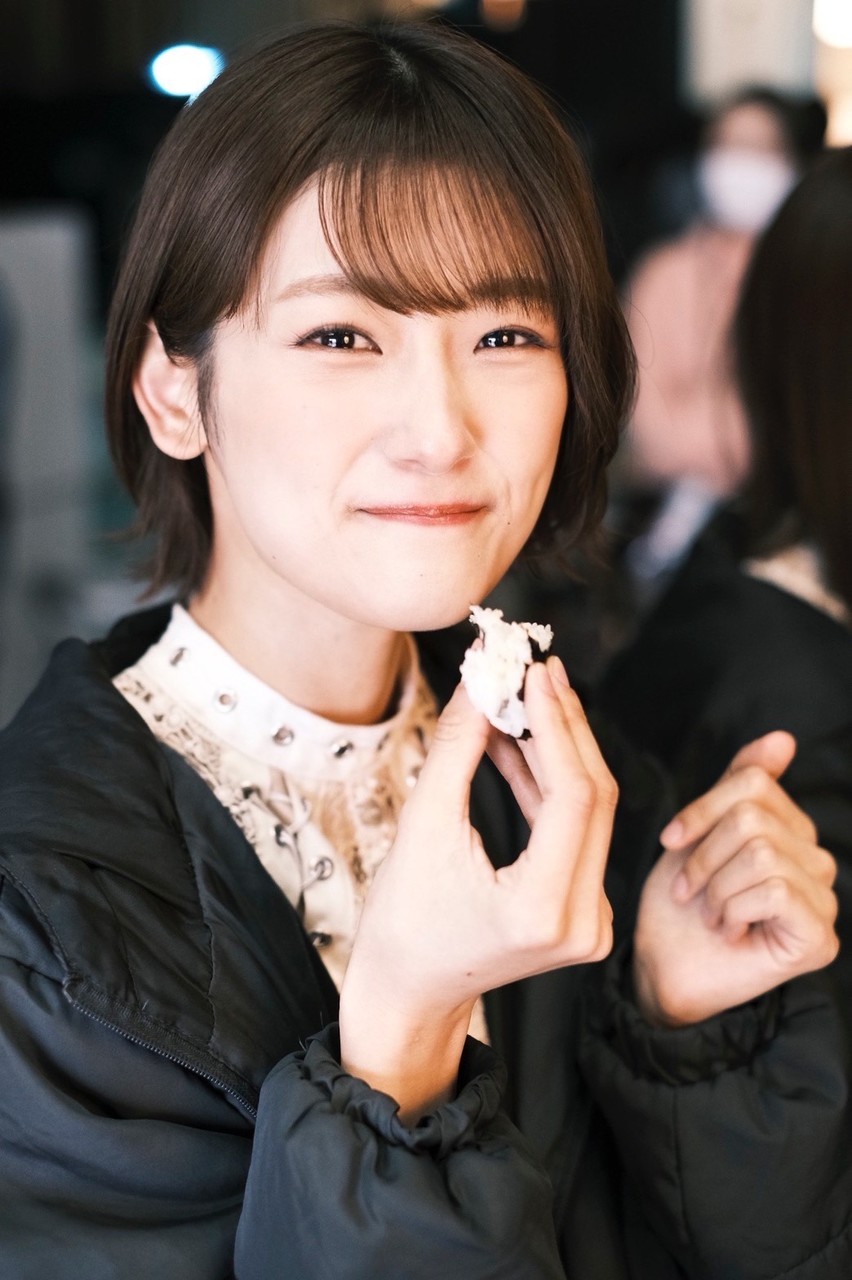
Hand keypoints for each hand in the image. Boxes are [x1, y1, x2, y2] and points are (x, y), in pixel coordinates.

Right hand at [340, 655, 614, 1117]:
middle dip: (564, 727)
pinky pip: (578, 831)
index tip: (535, 672)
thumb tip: (484, 677)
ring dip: (558, 749)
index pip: (575, 796)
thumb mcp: (423, 825)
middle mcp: (583, 922)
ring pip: (591, 811)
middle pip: (596, 798)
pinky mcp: (585, 912)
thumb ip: (460, 746)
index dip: (557, 724)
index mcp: (542, 911)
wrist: (408, 992)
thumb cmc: (402, 919)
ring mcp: (591, 922)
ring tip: (524, 694)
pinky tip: (521, 742)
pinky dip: (550, 785)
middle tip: (538, 670)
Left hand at [633, 731, 838, 1027]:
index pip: (754, 782)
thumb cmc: (679, 905)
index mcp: (792, 831)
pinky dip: (733, 907)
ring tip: (709, 913)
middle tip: (689, 891)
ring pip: (761, 851)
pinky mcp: (818, 938)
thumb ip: (741, 784)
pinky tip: (728, 930)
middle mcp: (817, 863)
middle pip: (753, 816)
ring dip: (715, 886)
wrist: (662, 969)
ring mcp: (824, 902)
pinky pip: (774, 888)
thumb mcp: (702, 831)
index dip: (702, 808)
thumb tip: (784, 737)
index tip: (672, 840)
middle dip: (704, 853)